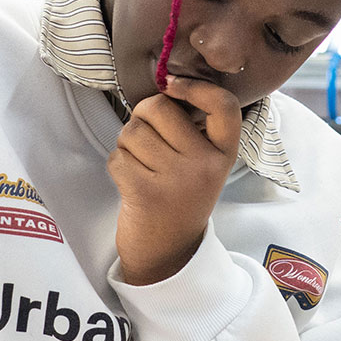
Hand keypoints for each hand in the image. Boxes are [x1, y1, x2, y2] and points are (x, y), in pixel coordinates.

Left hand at [108, 75, 240, 284]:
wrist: (169, 254)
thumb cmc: (179, 199)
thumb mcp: (203, 165)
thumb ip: (192, 129)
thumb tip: (163, 88)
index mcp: (224, 153)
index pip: (223, 105)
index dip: (196, 86)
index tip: (172, 86)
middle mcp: (206, 165)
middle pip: (160, 109)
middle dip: (142, 117)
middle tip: (146, 141)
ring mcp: (177, 179)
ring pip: (133, 132)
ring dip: (127, 144)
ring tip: (141, 166)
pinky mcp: (146, 193)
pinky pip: (118, 157)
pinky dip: (117, 166)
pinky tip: (131, 182)